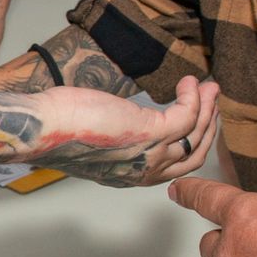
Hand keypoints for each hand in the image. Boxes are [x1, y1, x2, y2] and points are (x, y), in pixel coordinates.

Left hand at [29, 76, 218, 185]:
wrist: (43, 126)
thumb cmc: (61, 126)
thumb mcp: (99, 133)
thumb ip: (120, 132)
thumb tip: (127, 117)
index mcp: (133, 174)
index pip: (177, 165)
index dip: (193, 141)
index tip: (198, 116)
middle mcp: (145, 170)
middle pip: (193, 154)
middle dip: (208, 126)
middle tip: (213, 101)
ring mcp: (150, 153)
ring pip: (194, 134)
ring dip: (207, 108)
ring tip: (210, 87)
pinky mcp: (149, 133)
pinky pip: (186, 116)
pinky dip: (193, 97)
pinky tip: (189, 82)